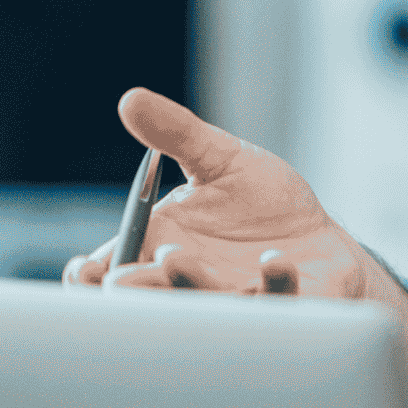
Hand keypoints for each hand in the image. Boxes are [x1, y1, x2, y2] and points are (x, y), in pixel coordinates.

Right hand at [64, 88, 407, 407]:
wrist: (322, 241)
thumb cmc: (263, 206)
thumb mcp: (221, 161)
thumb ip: (178, 136)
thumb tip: (132, 99)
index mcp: (163, 252)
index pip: (112, 273)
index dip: (92, 278)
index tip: (85, 268)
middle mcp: (194, 287)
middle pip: (151, 300)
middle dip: (134, 289)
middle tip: (121, 279)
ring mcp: (240, 304)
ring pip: (207, 305)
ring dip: (188, 284)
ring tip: (176, 259)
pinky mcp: (289, 308)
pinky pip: (278, 302)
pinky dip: (273, 284)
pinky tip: (274, 260)